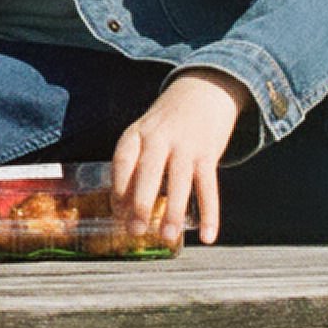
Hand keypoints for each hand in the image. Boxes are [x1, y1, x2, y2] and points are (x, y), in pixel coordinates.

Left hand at [110, 68, 252, 246]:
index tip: (117, 214)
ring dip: (173, 212)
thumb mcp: (144, 133)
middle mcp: (159, 137)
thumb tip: (123, 210)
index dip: (117, 188)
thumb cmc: (167, 123)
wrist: (204, 90)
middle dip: (141, 203)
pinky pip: (209, 187)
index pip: (122, 160)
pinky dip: (210, 213)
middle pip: (148, 171)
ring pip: (179, 181)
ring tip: (168, 237)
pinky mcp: (209, 153)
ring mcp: (186, 145)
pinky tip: (208, 236)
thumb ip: (135, 165)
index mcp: (137, 133)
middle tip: (136, 231)